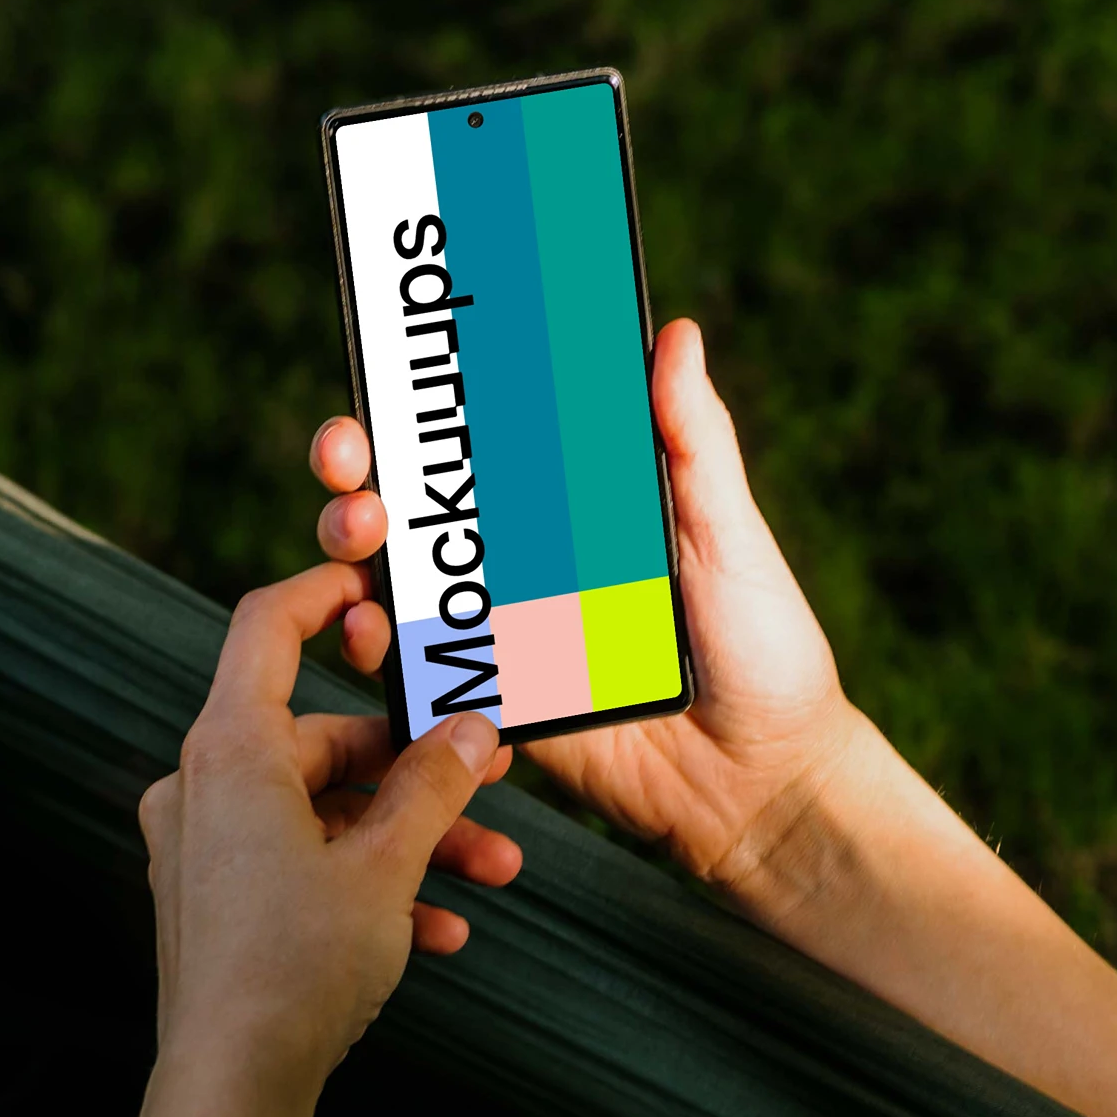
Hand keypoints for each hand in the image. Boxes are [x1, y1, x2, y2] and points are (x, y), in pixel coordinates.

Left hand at [137, 565, 520, 1105]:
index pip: (266, 629)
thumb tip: (473, 733)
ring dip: (410, 841)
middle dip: (419, 772)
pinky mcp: (214, 902)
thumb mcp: (386, 866)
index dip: (322, 593)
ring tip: (493, 874)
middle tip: (495, 782)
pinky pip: (300, 867)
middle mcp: (202, 788)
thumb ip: (434, 789)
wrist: (232, 1087)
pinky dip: (366, 884)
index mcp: (229, 751)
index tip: (372, 582)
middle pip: (322, 741)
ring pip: (323, 814)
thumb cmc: (297, 969)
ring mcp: (202, 848)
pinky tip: (439, 929)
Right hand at [309, 317, 867, 905]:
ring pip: (401, 584)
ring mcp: (506, 635)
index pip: (483, 442)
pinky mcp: (499, 705)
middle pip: (417, 508)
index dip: (425, 405)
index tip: (392, 363)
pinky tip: (371, 629)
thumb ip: (694, 442)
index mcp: (576, 509)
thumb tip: (676, 333)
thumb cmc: (768, 651)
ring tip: (359, 536)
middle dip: (360, 472)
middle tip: (349, 457)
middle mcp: (527, 565)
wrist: (768, 783)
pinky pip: (425, 674)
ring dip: (356, 552)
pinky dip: (384, 650)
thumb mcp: (729, 536)